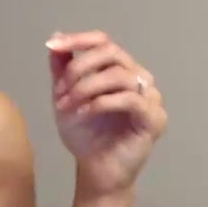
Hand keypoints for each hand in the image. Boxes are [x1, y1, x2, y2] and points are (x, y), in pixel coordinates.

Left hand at [46, 30, 167, 197]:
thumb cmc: (85, 135)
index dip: (78, 39)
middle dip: (79, 68)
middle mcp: (139, 78)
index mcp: (120, 69)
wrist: (95, 170)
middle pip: (111, 53)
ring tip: (67, 106)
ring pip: (119, 75)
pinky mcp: (154, 118)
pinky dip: (101, 103)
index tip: (53, 44)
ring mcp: (150, 97)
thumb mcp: (65, 97)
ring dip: (86, 88)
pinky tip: (83, 113)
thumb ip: (62, 69)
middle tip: (60, 90)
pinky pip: (130, 100)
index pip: (104, 42)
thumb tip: (55, 36)